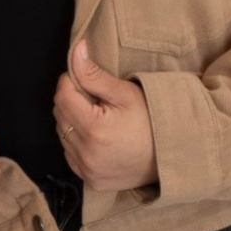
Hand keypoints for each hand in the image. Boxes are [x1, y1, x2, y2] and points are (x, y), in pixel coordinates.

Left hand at [53, 40, 158, 191]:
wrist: (171, 157)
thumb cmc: (151, 120)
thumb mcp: (126, 93)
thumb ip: (94, 74)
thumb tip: (75, 50)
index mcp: (94, 128)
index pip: (62, 96)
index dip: (70, 82)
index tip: (86, 80)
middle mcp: (86, 153)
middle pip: (59, 115)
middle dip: (72, 101)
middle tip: (96, 99)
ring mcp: (87, 170)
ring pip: (62, 134)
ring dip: (73, 122)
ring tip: (99, 118)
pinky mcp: (90, 180)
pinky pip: (70, 154)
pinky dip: (77, 143)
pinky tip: (98, 137)